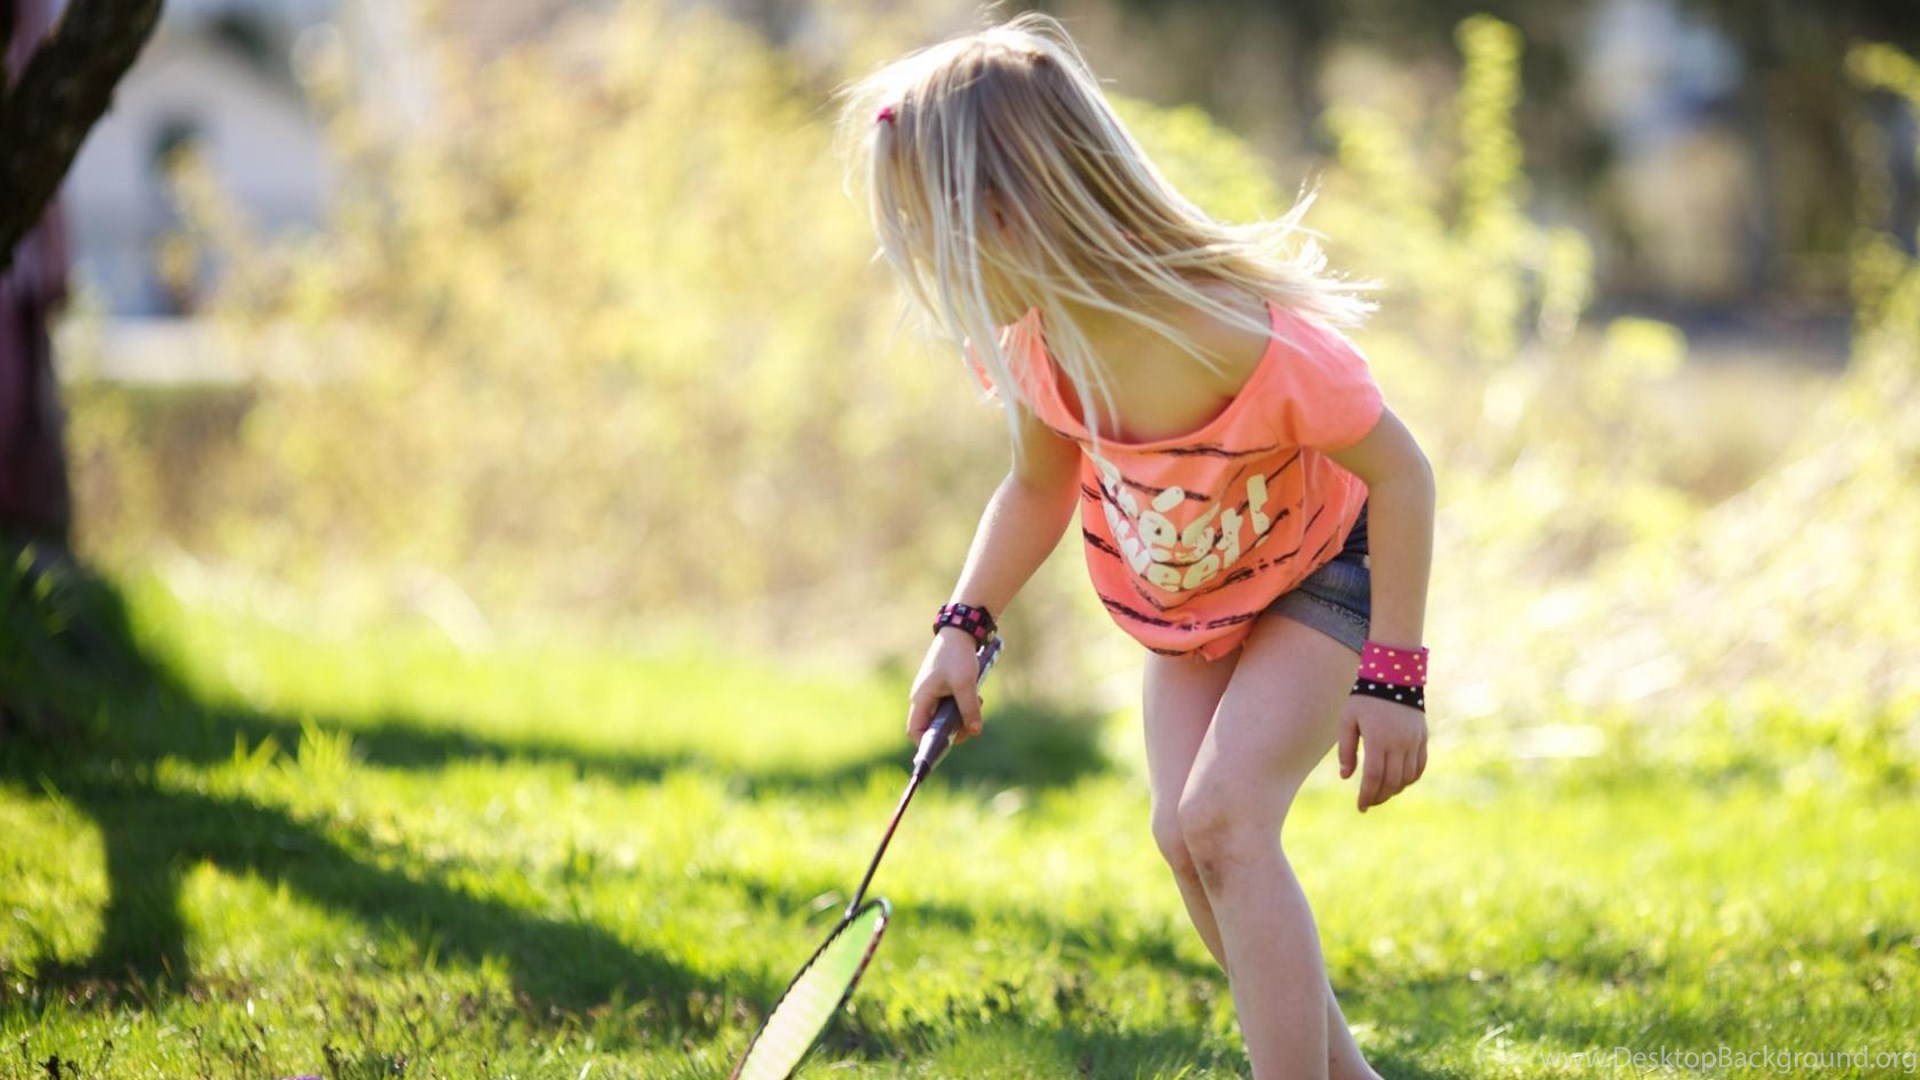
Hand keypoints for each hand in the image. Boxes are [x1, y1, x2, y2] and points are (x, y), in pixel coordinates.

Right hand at [907, 629, 985, 743]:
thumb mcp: (965, 684)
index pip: (915, 731)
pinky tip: (977, 698)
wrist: (960, 631)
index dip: (925, 744)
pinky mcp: (943, 688)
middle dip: (952, 731)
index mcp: (921, 698)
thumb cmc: (957, 656)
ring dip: (961, 718)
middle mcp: (923, 698)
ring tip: (977, 705)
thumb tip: (975, 731)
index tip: (943, 749)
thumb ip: (969, 709)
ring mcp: (933, 693)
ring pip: (944, 717)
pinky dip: (963, 707)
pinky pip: (951, 706)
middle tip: (971, 726)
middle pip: (932, 727)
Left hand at [1338, 694, 1427, 812]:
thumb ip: (1346, 749)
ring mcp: (1414, 741)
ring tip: (1380, 794)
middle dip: (1379, 796)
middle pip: (1392, 781)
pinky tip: (1398, 783)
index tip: (1360, 806)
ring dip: (1394, 790)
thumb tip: (1346, 777)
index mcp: (1378, 738)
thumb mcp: (1348, 720)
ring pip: (1407, 777)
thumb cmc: (1364, 698)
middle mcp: (1399, 742)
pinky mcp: (1422, 738)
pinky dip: (1410, 779)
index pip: (1374, 776)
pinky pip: (1419, 767)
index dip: (1367, 794)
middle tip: (1368, 803)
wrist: (1394, 676)